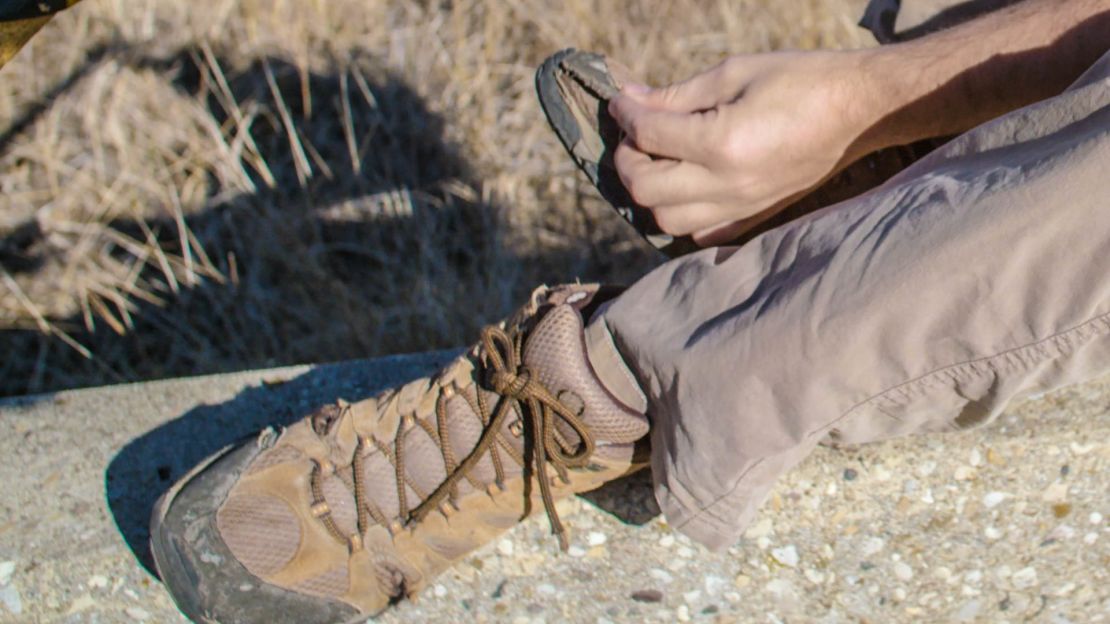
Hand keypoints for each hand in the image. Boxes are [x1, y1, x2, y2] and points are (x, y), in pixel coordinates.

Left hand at [609, 51, 880, 245]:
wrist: (859, 110)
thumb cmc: (801, 80)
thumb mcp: (735, 73)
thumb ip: (678, 94)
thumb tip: (632, 100)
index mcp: (723, 142)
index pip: (649, 135)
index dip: (626, 113)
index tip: (621, 100)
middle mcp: (728, 183)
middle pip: (645, 188)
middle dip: (628, 159)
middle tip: (635, 135)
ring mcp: (742, 206)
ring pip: (666, 219)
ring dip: (651, 191)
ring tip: (659, 160)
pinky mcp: (754, 216)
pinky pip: (699, 232)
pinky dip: (681, 211)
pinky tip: (687, 182)